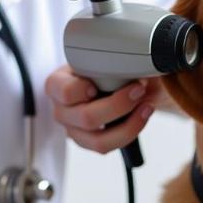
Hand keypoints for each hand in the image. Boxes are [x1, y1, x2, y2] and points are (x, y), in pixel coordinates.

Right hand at [45, 64, 165, 153]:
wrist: (100, 79)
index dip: (83, 90)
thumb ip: (108, 57)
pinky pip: (110, 147)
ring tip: (146, 106)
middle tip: (139, 88)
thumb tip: (137, 56)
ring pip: (99, 141)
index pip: (65, 92)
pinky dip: (131, 132)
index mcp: (56, 85)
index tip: (100, 82)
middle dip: (118, 105)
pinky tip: (143, 115)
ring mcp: (74, 130)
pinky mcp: (90, 142)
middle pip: (86, 118)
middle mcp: (61, 111)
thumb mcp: (95, 56)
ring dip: (129, 125)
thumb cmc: (95, 66)